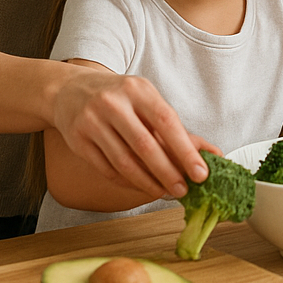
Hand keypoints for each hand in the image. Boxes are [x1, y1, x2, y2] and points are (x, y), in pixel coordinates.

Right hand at [52, 64, 213, 199]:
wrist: (70, 90)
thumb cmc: (120, 96)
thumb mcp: (146, 99)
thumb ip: (175, 126)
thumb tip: (212, 153)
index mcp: (138, 90)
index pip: (166, 121)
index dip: (185, 150)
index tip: (201, 172)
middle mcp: (113, 104)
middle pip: (145, 145)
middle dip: (168, 172)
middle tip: (184, 191)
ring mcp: (92, 122)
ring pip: (124, 162)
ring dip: (148, 182)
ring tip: (165, 192)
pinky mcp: (78, 141)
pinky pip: (107, 169)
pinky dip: (128, 182)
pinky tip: (143, 186)